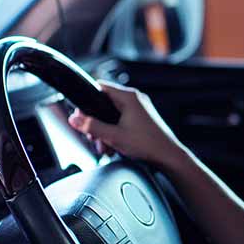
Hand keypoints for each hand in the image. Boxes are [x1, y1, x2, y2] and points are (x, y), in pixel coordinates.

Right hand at [67, 80, 184, 167]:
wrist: (168, 157)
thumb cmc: (147, 145)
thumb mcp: (113, 136)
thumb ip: (91, 126)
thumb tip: (74, 118)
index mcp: (128, 97)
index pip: (100, 87)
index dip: (87, 100)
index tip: (81, 115)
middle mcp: (135, 99)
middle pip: (105, 104)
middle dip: (96, 122)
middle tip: (94, 137)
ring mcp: (140, 109)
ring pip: (113, 114)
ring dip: (105, 130)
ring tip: (106, 146)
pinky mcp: (143, 119)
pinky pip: (123, 120)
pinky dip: (116, 131)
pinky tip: (115, 146)